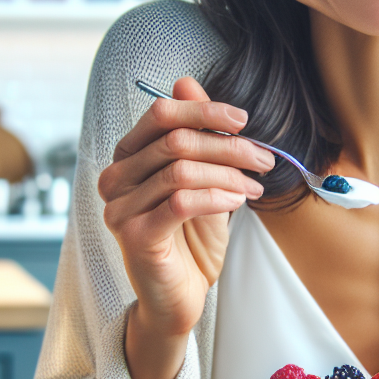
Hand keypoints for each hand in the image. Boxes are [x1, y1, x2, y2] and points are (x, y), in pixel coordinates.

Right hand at [98, 78, 273, 378]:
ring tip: (255, 186)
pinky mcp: (136, 236)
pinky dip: (216, 197)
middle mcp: (115, 179)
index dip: (204, 111)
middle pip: (174, 141)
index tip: (242, 120)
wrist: (180, 297)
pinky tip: (237, 202)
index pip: (160, 115)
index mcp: (127, 158)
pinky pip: (180, 202)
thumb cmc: (190, 238)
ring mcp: (120, 208)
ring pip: (180, 170)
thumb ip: (194, 135)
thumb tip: (187, 82)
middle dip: (227, 146)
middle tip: (263, 159)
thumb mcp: (200, 179)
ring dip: (228, 174)